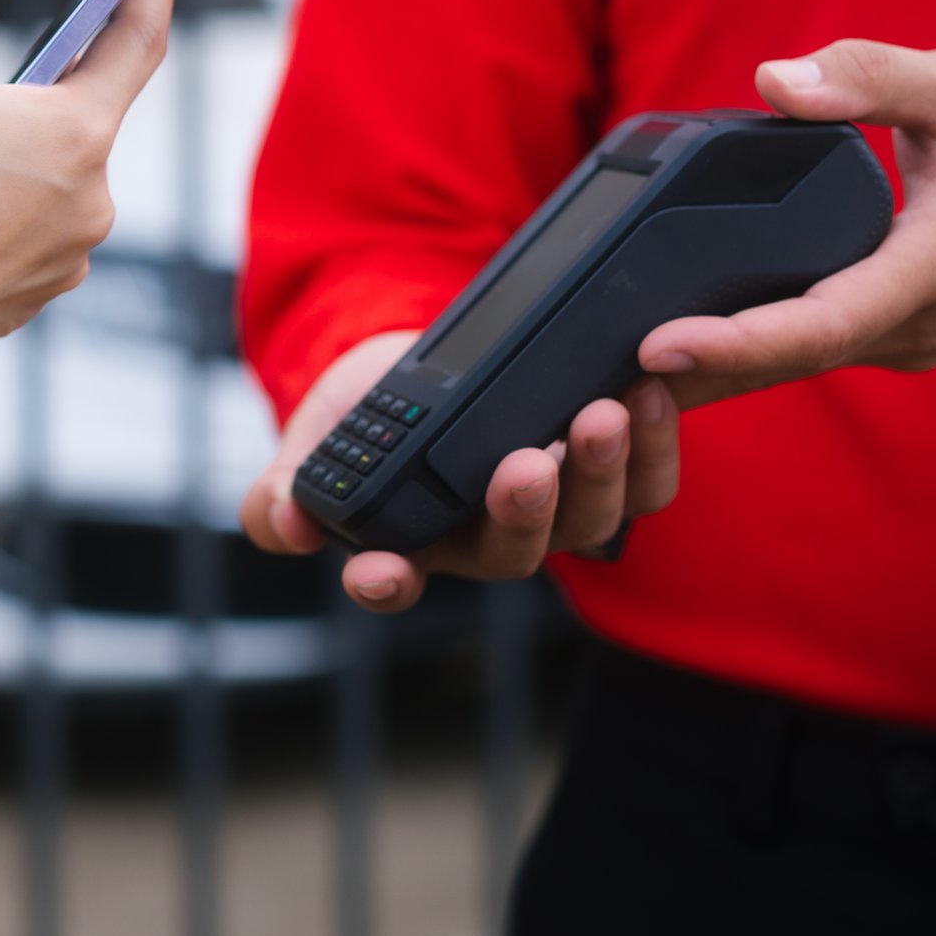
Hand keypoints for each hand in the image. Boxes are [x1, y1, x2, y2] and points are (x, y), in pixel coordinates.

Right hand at [239, 330, 682, 610]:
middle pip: (511, 552)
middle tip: (525, 463)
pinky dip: (650, 447)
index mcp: (406, 544)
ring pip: (586, 521)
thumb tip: (287, 526)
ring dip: (598, 472)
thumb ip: (285, 487)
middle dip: (523, 510)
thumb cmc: (363, 404)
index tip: (378, 568)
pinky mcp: (604, 474)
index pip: (390, 582)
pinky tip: (643, 396)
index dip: (385, 582)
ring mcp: (549, 513)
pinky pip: (642, 485)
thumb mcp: (313, 436)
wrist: (423, 353)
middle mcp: (482, 541)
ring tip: (601, 414)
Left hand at [640, 41, 935, 405]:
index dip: (736, 340)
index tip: (658, 345)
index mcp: (934, 267)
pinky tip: (672, 352)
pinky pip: (808, 353)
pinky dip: (744, 355)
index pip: (820, 322)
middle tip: (590, 376)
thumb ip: (871, 77)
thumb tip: (774, 79)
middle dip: (693, 371)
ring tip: (604, 375)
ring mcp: (908, 341)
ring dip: (710, 373)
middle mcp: (916, 325)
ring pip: (794, 366)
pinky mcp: (895, 336)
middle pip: (788, 359)